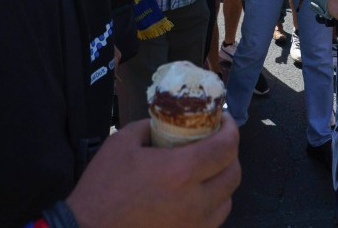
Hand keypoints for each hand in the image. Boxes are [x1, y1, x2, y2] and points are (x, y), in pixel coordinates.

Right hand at [66, 116, 239, 227]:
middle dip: (230, 153)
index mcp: (181, 172)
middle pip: (234, 174)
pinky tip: (195, 195)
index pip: (227, 147)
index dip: (232, 129)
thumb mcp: (122, 141)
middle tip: (216, 142)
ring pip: (227, 200)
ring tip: (207, 170)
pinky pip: (213, 220)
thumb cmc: (102, 186)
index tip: (224, 120)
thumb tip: (169, 122)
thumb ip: (151, 126)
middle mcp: (196, 201)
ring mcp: (194, 226)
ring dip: (222, 181)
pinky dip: (212, 204)